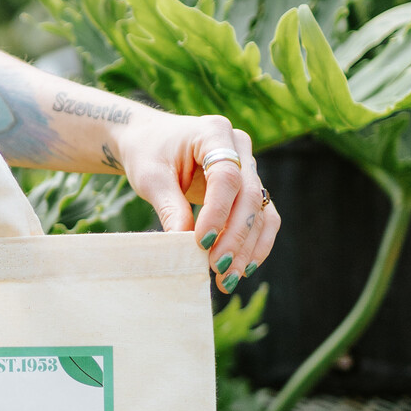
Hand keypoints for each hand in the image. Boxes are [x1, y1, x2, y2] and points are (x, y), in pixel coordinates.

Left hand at [119, 110, 277, 289]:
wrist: (150, 141)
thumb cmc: (147, 153)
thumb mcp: (151, 177)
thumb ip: (170, 207)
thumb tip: (184, 245)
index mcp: (214, 132)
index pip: (226, 176)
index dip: (217, 212)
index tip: (201, 243)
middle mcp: (239, 146)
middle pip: (249, 195)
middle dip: (235, 236)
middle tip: (218, 268)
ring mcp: (249, 166)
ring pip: (261, 210)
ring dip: (248, 247)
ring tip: (229, 278)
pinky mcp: (249, 187)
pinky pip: (263, 217)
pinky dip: (255, 244)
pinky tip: (244, 268)